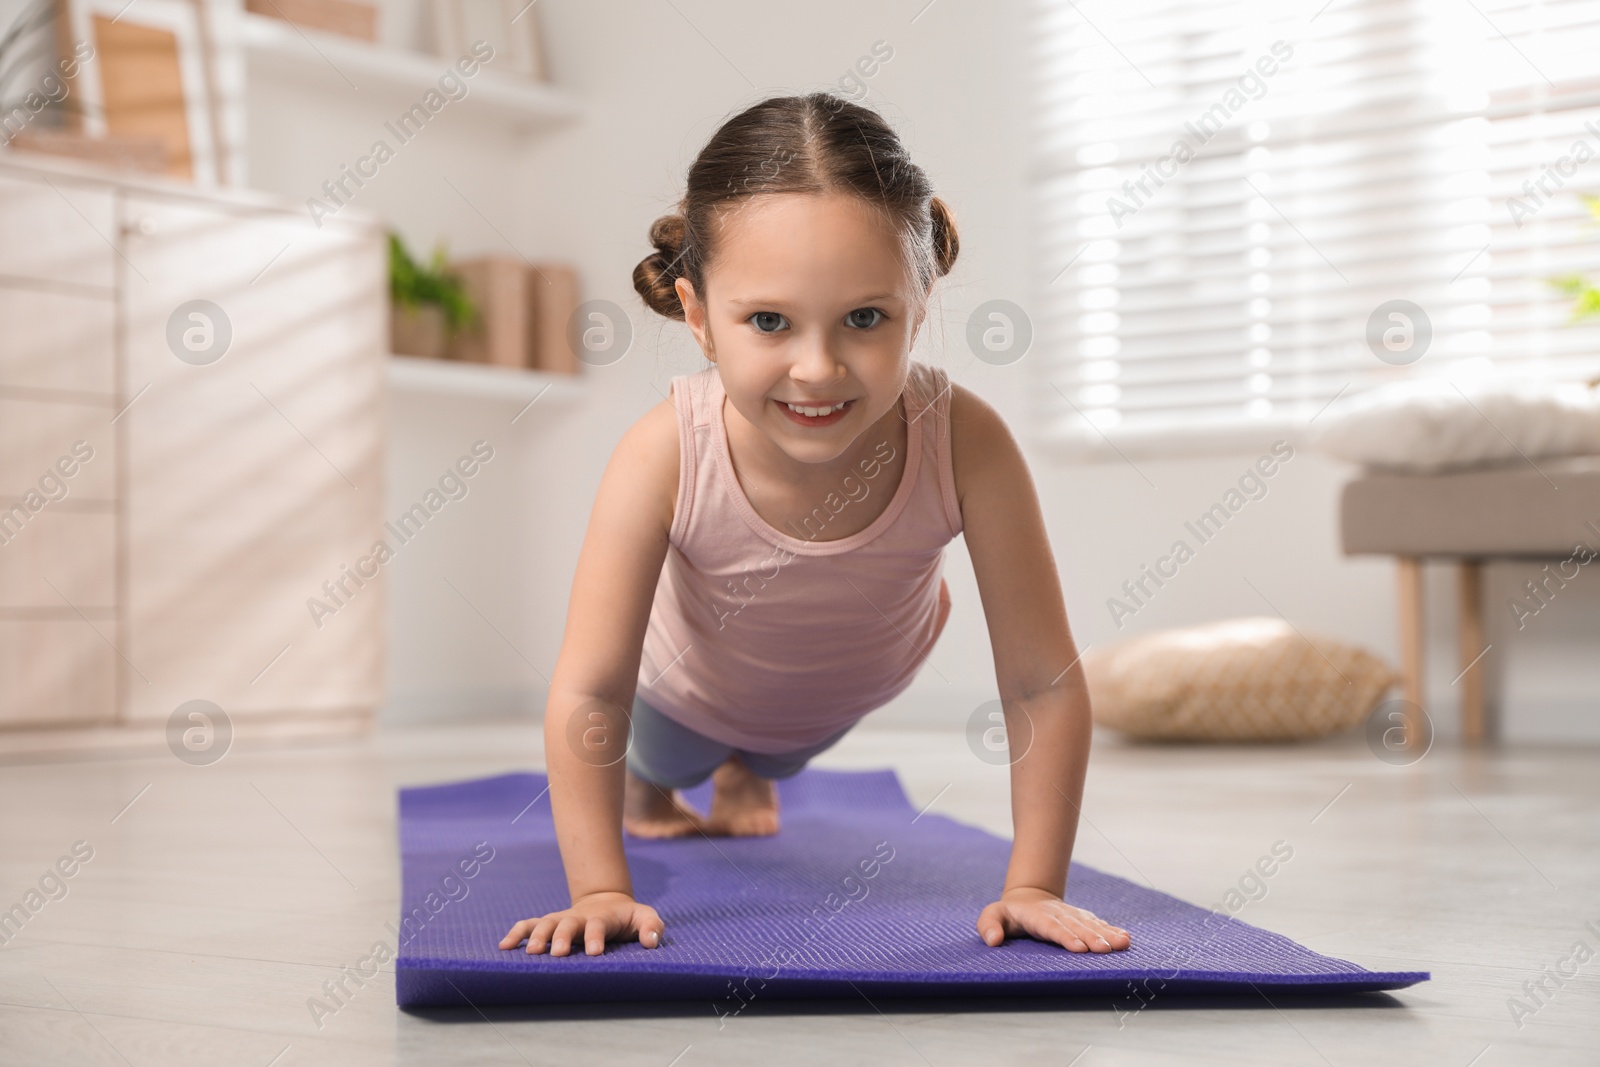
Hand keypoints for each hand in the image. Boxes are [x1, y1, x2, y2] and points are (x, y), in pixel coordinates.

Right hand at [498, 890, 664, 956]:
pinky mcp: (550, 924)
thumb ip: (652, 927)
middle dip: (562, 937)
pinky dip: (516, 933)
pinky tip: (504, 946)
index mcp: (602, 917)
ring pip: (545, 924)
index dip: (596, 937)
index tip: (594, 952)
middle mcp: (578, 918)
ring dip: (537, 936)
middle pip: (567, 924)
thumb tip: (651, 941)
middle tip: (558, 953)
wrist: (607, 902)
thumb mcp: (645, 917)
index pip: (598, 926)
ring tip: (530, 952)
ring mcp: (562, 919)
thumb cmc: (627, 917)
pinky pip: (529, 925)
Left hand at [977, 886, 1130, 952]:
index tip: (1079, 947)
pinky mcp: (1081, 918)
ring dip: (1106, 934)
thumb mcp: (993, 915)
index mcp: (1036, 916)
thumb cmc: (1009, 913)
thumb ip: (989, 924)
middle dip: (1091, 937)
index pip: (1051, 927)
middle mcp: (1057, 914)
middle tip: (1105, 949)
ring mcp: (1071, 915)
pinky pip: (1097, 924)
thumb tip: (993, 940)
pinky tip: (1125, 938)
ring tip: (1122, 944)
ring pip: (1090, 924)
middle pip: (1075, 926)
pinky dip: (1111, 930)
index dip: (1065, 936)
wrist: (1029, 897)